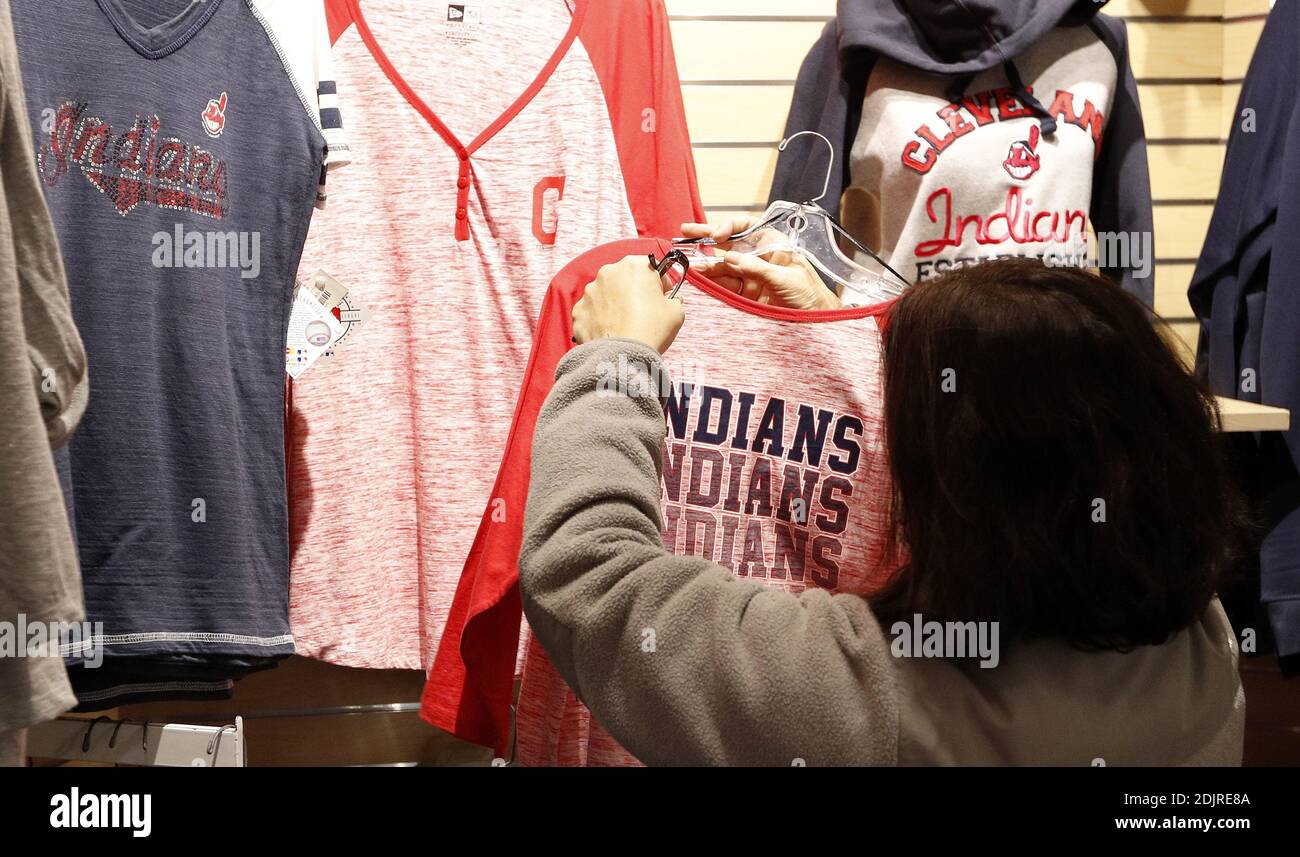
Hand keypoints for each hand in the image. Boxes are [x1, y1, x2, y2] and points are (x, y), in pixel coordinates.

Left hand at [573, 255, 684, 353]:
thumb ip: (673, 299)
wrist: (623, 356)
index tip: (663, 296)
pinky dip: (600, 319)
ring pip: (606, 294)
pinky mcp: (578, 311)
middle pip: (625, 279)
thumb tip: (670, 301)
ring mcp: (590, 292)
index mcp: (634, 266)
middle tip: (644, 312)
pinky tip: (612, 332)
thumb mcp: (676, 312)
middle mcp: (608, 273)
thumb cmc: (651, 330)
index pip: (651, 268)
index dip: (660, 283)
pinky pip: (592, 312)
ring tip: (626, 324)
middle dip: (634, 292)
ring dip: (615, 304)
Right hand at [680, 219, 840, 310]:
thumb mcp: (786, 279)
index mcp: (773, 244)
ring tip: (688, 263)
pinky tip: (697, 278)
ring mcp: (750, 275)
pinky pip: (723, 285)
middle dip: (706, 238)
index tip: (715, 235)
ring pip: (722, 266)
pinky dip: (710, 282)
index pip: (746, 227)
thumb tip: (731, 258)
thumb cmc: (810, 295)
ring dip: (705, 264)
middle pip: (728, 243)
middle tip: (684, 231)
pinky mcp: (745, 294)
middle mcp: (759, 257)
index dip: (728, 227)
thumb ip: (758, 269)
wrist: (815, 322)